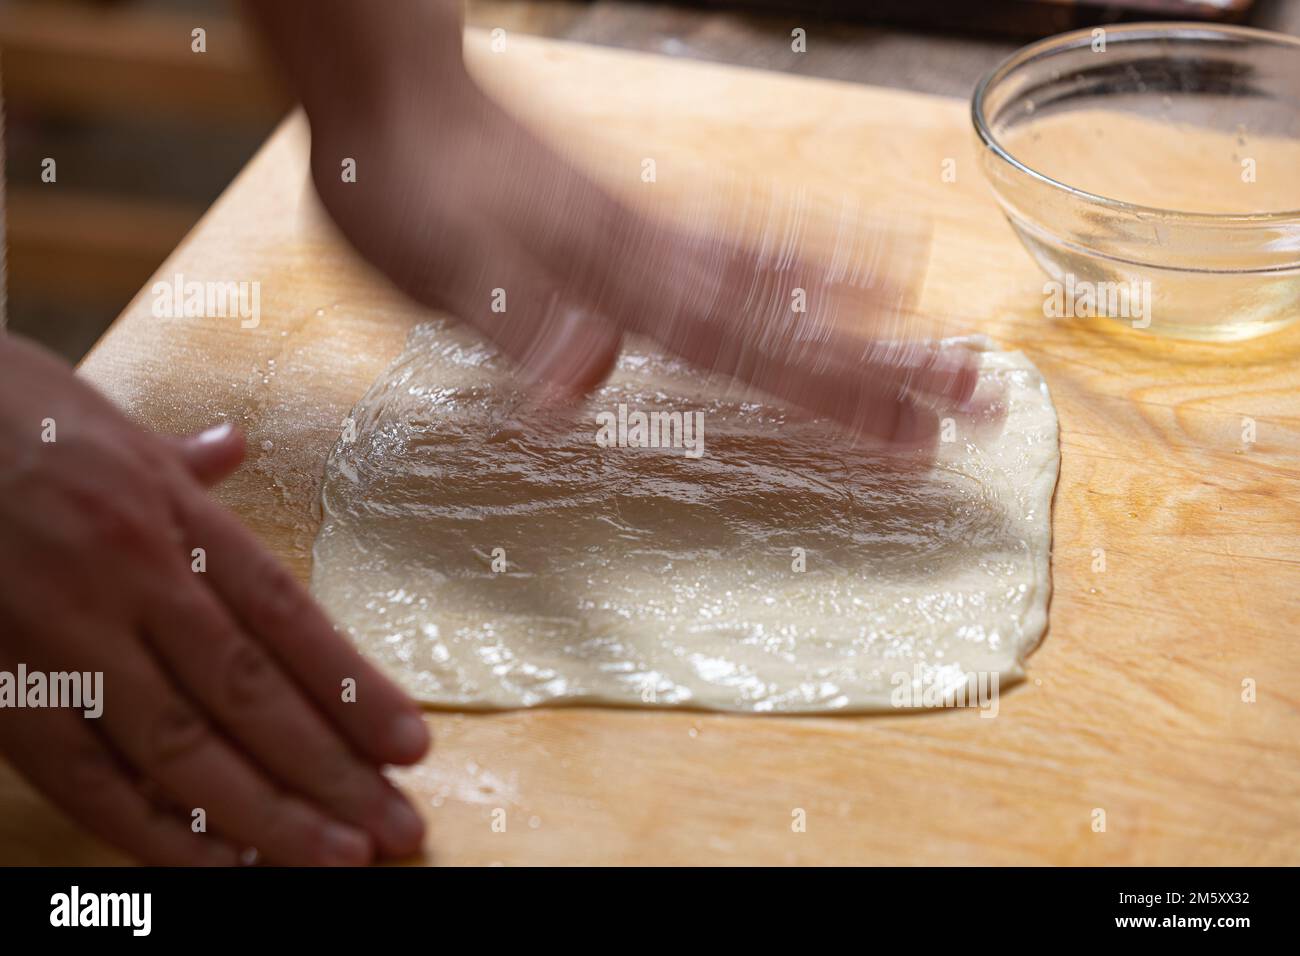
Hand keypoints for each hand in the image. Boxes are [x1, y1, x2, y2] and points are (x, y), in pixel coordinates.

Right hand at [0, 334, 429, 864]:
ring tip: (333, 857)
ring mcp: (59, 635)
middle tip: (397, 829)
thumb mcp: (107, 423)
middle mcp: (130, 575)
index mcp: (172, 512)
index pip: (287, 616)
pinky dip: (148, 826)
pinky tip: (212, 863)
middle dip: (330, 770)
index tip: (411, 745)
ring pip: (177, 744)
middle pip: (249, 691)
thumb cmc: (3, 417)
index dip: (353, 688)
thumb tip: (233, 450)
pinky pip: (79, 773)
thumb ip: (181, 463)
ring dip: (263, 813)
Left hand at [251, 0, 979, 450]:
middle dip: (888, 365)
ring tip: (947, 340)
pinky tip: (850, 263)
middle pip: (790, 318)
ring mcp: (657, 226)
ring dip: (869, 313)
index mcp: (614, 281)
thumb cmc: (401, 183)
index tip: (915, 436)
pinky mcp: (641, 209)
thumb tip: (584, 389)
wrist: (396, 90)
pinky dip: (804, 252)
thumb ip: (517, 322)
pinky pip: (739, 234)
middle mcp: (656, 254)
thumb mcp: (433, 265)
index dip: (833, 395)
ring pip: (782, 275)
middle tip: (979, 396)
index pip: (745, 350)